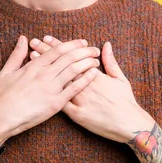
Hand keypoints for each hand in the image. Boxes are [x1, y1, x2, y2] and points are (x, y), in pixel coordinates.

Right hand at [0, 36, 100, 143]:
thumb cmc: (3, 96)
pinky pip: (74, 89)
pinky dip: (85, 80)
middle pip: (69, 58)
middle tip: (94, 49)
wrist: (2, 118)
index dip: (72, 44)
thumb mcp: (6, 71)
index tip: (82, 42)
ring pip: (74, 70)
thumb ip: (17, 54)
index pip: (57, 50)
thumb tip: (23, 38)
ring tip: (96, 60)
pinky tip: (93, 74)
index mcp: (34, 66)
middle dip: (84, 51)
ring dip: (87, 63)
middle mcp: (44, 74)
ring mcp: (50, 89)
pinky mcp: (55, 103)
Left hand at [28, 36, 154, 142]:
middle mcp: (86, 85)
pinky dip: (50, 93)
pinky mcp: (78, 115)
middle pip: (62, 65)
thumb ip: (111, 61)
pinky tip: (39, 85)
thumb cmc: (126, 101)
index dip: (58, 46)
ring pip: (59, 81)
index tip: (46, 38)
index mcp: (95, 74)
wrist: (130, 125)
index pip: (72, 56)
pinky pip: (61, 103)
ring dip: (45, 69)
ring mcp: (81, 100)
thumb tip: (105, 44)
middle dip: (47, 53)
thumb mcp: (120, 78)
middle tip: (34, 43)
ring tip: (31, 58)